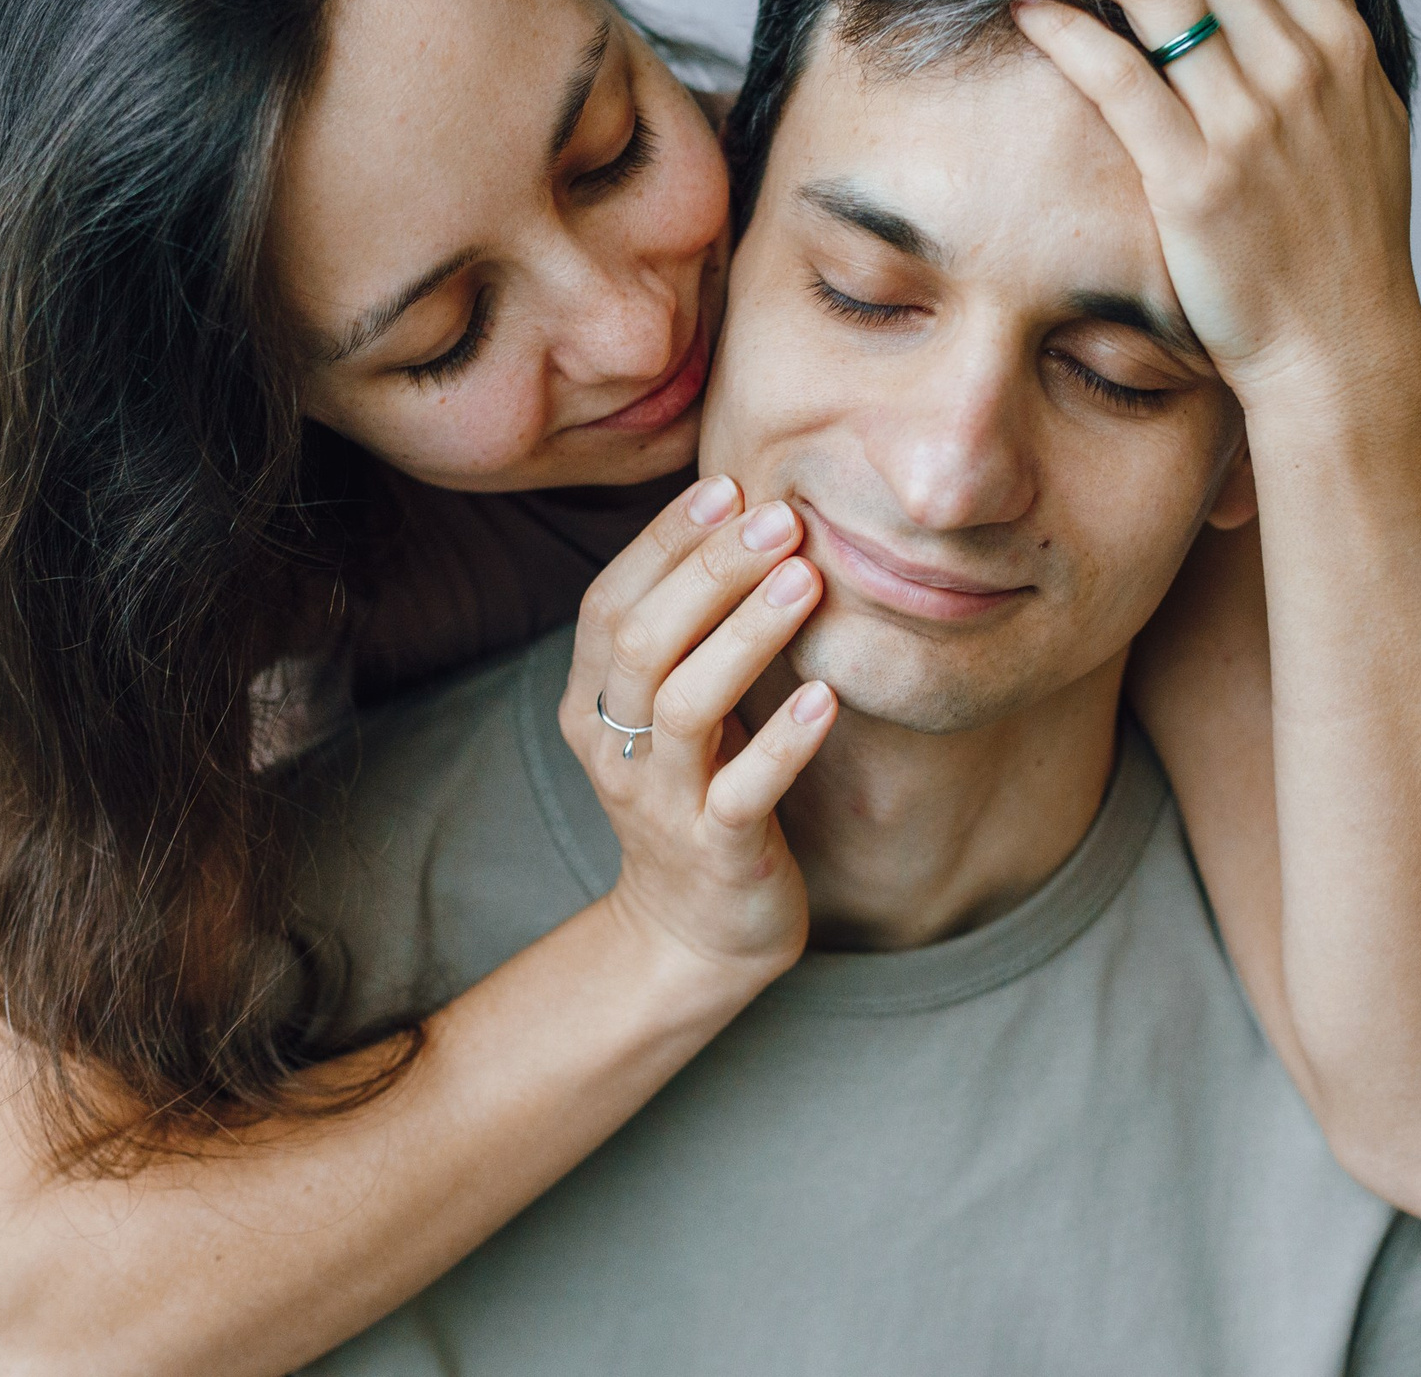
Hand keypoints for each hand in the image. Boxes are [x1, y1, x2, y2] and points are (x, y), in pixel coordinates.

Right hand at [560, 476, 834, 988]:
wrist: (692, 933)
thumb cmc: (695, 793)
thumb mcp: (668, 710)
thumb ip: (685, 630)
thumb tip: (740, 515)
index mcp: (594, 701)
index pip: (610, 601)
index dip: (663, 541)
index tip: (727, 486)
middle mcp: (615, 746)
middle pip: (643, 641)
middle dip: (711, 570)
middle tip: (781, 518)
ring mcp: (662, 802)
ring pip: (686, 706)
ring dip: (745, 635)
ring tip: (805, 579)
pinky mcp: (718, 851)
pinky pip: (744, 791)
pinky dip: (783, 742)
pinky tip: (826, 695)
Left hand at [1005, 0, 1420, 414]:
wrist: (1341, 343)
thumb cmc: (1342, 247)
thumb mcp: (1362, 130)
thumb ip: (1320, 59)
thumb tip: (1276, 4)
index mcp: (1339, 43)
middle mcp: (1298, 66)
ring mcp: (1248, 119)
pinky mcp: (1194, 176)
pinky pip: (1118, 76)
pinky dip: (1066, 30)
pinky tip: (1025, 7)